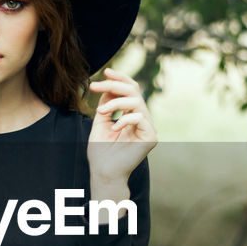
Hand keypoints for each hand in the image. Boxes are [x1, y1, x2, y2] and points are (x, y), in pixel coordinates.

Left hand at [87, 68, 157, 189]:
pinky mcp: (150, 137)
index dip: (120, 79)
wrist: (103, 173)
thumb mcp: (100, 122)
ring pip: (136, 102)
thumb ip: (106, 104)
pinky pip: (140, 118)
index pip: (131, 91)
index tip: (105, 72)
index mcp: (132, 116)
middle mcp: (142, 120)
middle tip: (95, 86)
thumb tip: (109, 85)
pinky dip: (125, 120)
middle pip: (134, 91)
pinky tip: (115, 128)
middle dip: (114, 85)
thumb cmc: (100, 152)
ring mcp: (148, 128)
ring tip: (101, 112)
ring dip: (115, 102)